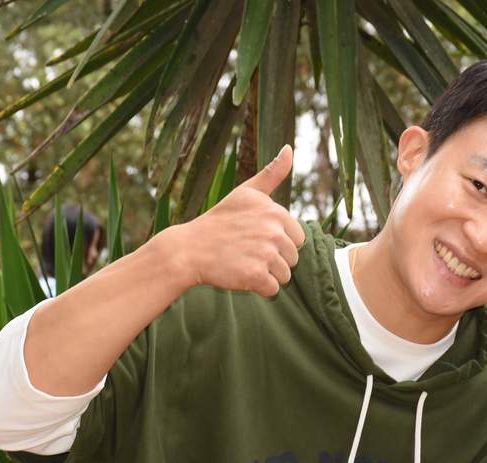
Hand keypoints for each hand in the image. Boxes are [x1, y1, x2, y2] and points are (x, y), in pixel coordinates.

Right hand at [164, 145, 306, 296]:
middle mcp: (273, 231)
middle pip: (293, 259)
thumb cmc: (220, 221)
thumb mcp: (246, 193)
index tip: (255, 238)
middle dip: (274, 260)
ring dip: (267, 275)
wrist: (189, 249)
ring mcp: (265, 254)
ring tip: (243, 262)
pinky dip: (259, 288)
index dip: (278, 242)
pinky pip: (273, 290)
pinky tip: (240, 274)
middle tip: (247, 251)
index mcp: (276, 212)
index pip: (298, 238)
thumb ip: (272, 174)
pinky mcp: (255, 275)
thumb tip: (290, 148)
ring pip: (285, 276)